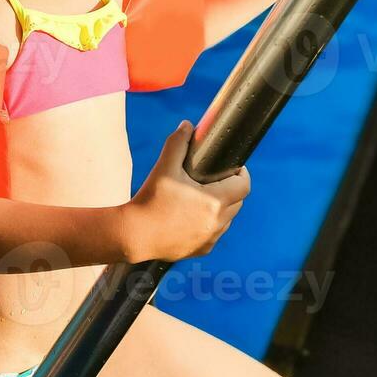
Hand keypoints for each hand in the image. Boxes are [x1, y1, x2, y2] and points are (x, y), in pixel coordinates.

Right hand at [123, 122, 250, 262]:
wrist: (133, 235)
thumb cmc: (150, 200)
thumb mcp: (164, 168)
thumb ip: (177, 143)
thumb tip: (187, 126)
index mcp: (214, 201)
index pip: (243, 185)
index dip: (241, 173)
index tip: (233, 167)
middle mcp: (217, 223)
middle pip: (237, 202)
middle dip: (230, 189)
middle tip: (215, 179)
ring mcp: (210, 238)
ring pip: (226, 219)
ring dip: (221, 208)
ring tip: (203, 198)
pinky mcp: (201, 250)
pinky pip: (213, 234)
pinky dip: (208, 225)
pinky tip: (193, 217)